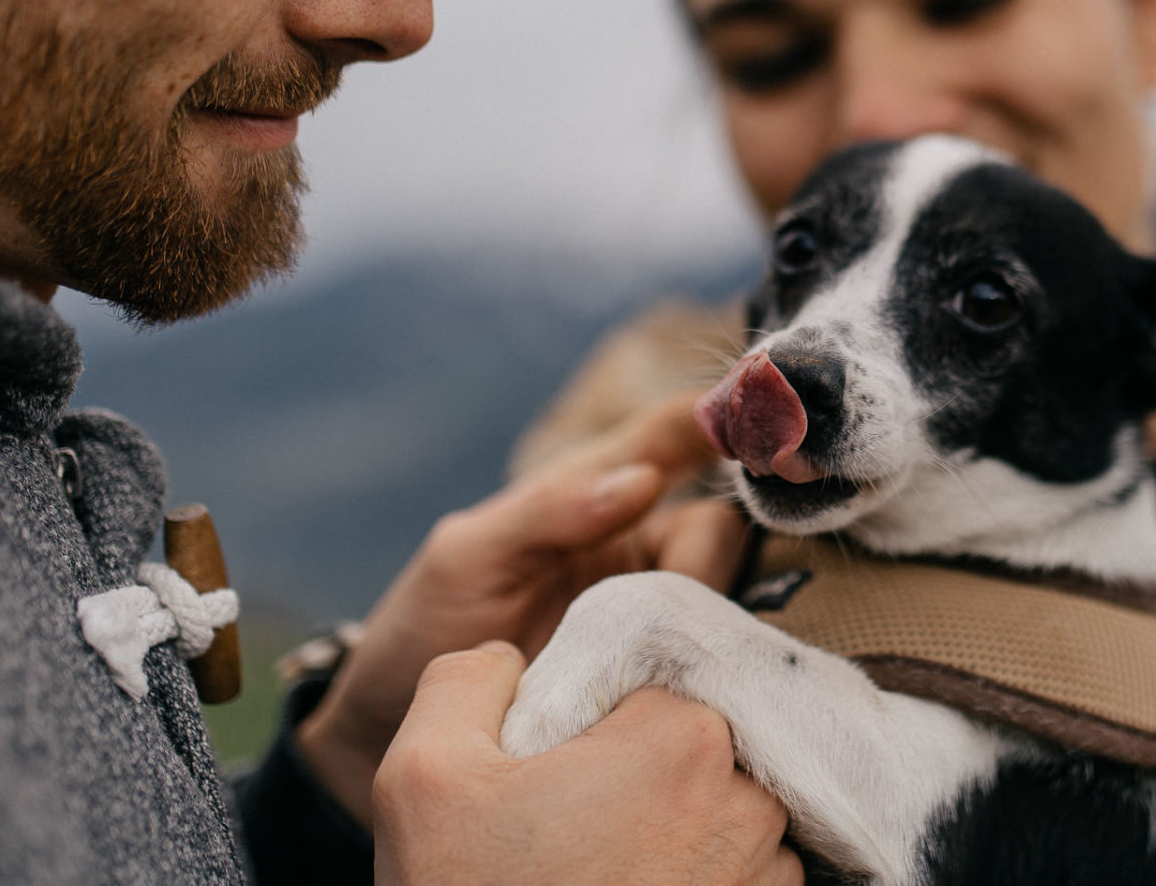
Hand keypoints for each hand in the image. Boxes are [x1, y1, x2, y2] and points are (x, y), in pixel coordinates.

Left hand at [298, 389, 749, 821]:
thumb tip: (643, 480)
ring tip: (668, 657)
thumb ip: (547, 512)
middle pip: (719, 526)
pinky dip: (713, 670)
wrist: (388, 736)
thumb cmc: (420, 630)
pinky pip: (711, 662)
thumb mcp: (465, 558)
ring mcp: (648, 616)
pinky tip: (698, 693)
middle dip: (711, 555)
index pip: (673, 435)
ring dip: (712, 620)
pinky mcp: (655, 681)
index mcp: (590, 494)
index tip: (766, 420)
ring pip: (726, 595)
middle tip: (674, 602)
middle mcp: (634, 549)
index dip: (725, 418)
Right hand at [373, 643, 801, 885]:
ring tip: (599, 866)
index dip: (601, 712)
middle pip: (698, 740)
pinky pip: (745, 869)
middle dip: (641, 765)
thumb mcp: (424, 774)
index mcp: (683, 737)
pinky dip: (696, 874)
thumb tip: (512, 660)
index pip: (657, 676)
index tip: (558, 761)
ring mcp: (768, 874)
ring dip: (676, 822)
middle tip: (569, 819)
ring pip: (726, 804)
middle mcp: (750, 801)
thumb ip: (468, 679)